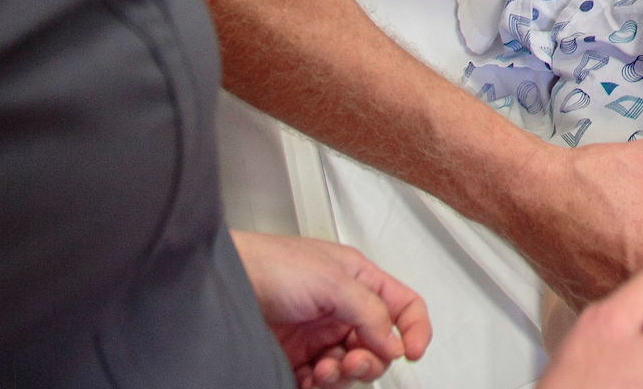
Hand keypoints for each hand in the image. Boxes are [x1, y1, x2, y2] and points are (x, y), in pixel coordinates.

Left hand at [230, 231, 430, 386]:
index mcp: (360, 282)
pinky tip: (310, 378)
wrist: (227, 283)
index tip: (412, 352)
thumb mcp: (332, 280)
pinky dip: (320, 385)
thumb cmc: (273, 264)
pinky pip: (322, 382)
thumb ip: (370, 311)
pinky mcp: (299, 357)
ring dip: (342, 375)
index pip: (403, 306)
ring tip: (325, 369)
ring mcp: (321, 335)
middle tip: (352, 361)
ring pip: (351, 367)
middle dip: (370, 359)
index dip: (415, 329)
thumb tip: (394, 342)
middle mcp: (344, 309)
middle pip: (379, 346)